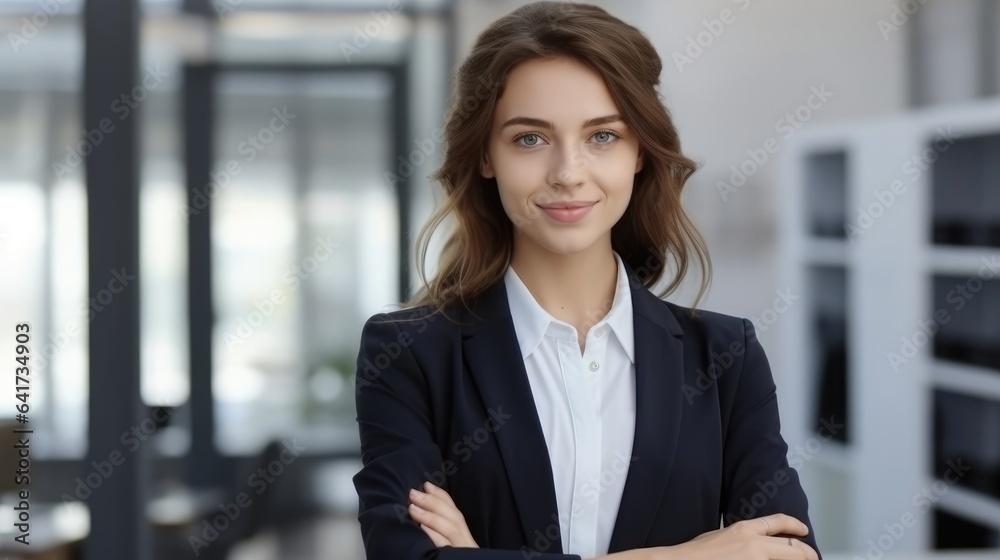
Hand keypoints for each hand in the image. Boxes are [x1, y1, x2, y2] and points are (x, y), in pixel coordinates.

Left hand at [408, 481, 479, 548]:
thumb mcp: (447, 543)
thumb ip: (441, 529)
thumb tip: (423, 510)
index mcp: (465, 537)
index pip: (456, 512)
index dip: (442, 496)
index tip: (426, 485)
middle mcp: (466, 542)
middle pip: (455, 518)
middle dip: (434, 502)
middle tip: (413, 493)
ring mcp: (463, 551)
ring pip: (451, 529)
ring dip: (430, 516)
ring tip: (412, 508)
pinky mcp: (456, 559)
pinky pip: (446, 547)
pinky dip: (434, 536)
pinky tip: (422, 528)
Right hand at [658, 513, 817, 559]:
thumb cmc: (694, 556)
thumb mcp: (718, 537)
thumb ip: (740, 539)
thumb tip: (754, 545)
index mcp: (744, 530)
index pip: (778, 523)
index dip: (795, 526)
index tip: (804, 532)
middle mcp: (754, 544)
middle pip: (794, 548)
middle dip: (808, 555)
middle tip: (813, 559)